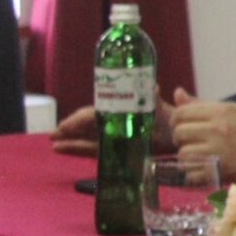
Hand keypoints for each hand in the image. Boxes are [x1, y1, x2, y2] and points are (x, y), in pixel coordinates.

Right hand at [52, 97, 175, 158]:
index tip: (65, 125)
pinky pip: (92, 150)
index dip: (79, 120)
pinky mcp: (115, 149)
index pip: (96, 114)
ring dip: (70, 140)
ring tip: (53, 143)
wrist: (181, 133)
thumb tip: (155, 86)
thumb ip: (156, 100)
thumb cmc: (173, 119)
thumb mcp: (166, 109)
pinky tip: (61, 150)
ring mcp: (114, 136)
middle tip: (54, 134)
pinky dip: (77, 149)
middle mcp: (115, 122)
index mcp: (123, 110)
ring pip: (86, 137)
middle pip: (87, 125)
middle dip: (70, 129)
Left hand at [169, 91, 235, 182]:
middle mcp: (217, 131)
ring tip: (197, 154)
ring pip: (183, 155)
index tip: (183, 125)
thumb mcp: (229, 109)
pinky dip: (193, 172)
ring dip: (186, 156)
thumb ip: (200, 104)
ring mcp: (218, 152)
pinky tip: (202, 167)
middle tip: (191, 140)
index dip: (177, 120)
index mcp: (219, 112)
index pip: (181, 114)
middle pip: (179, 133)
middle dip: (181, 138)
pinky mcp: (220, 171)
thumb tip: (177, 93)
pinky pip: (191, 173)